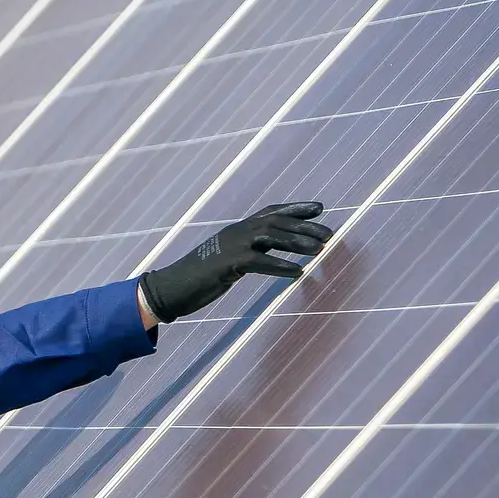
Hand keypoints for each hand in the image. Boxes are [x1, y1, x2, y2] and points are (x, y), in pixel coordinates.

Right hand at [139, 202, 331, 323]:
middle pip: (276, 223)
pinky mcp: (226, 264)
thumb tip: (264, 253)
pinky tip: (297, 273)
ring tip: (319, 249)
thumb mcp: (227, 260)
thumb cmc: (197, 278)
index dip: (295, 209)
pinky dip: (279, 266)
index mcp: (236, 231)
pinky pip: (258, 262)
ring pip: (270, 237)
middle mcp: (235, 233)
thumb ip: (246, 253)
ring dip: (297, 242)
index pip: (270, 213)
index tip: (319, 208)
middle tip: (329, 234)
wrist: (169, 289)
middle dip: (304, 226)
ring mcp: (230, 247)